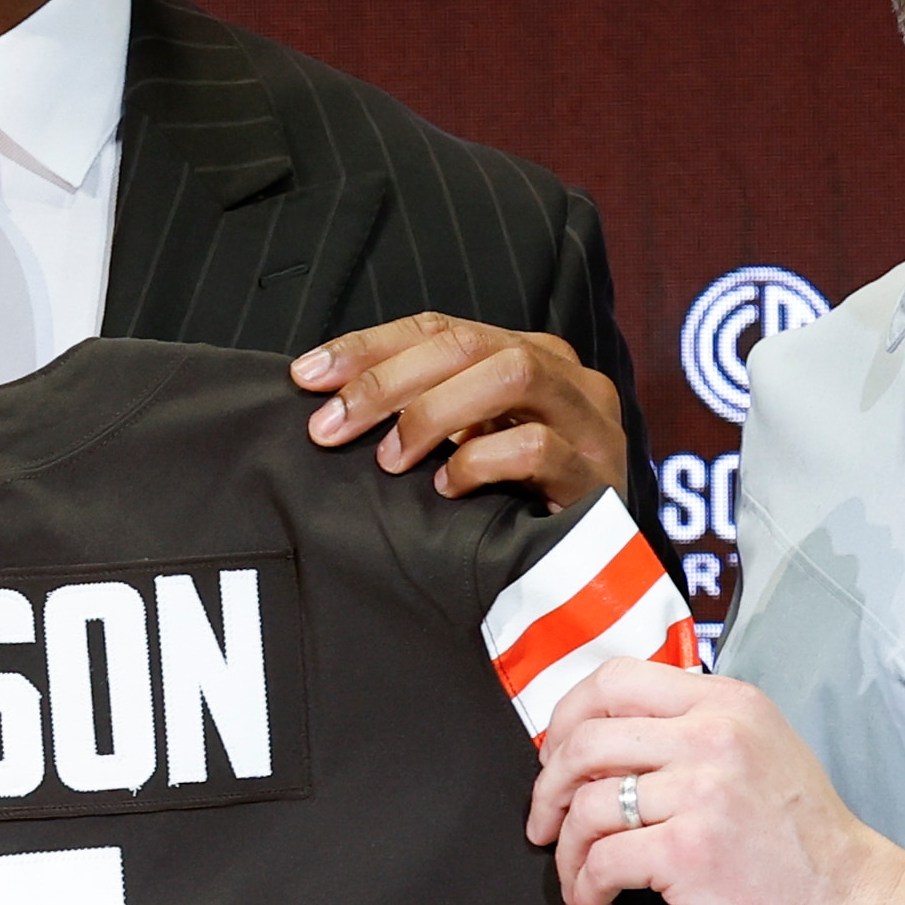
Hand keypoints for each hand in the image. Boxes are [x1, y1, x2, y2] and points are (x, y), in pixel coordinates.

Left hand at [294, 315, 627, 508]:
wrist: (593, 576)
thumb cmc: (512, 506)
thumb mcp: (462, 447)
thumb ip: (418, 413)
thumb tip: (326, 401)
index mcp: (526, 354)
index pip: (440, 327)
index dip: (367, 347)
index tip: (306, 376)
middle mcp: (563, 376)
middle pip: (468, 343)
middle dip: (387, 380)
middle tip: (330, 427)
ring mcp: (588, 422)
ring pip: (512, 373)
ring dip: (434, 412)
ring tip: (391, 459)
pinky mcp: (598, 478)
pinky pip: (538, 447)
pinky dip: (481, 462)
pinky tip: (446, 489)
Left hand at [525, 656, 904, 904]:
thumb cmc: (804, 848)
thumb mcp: (760, 754)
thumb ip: (693, 733)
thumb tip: (603, 745)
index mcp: (727, 704)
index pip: (615, 679)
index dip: (568, 718)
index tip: (557, 759)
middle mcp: (715, 736)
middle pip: (586, 740)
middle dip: (549, 790)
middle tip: (546, 825)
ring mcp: (702, 792)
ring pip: (587, 806)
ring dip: (567, 852)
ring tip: (579, 881)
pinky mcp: (688, 852)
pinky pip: (601, 861)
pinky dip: (586, 888)